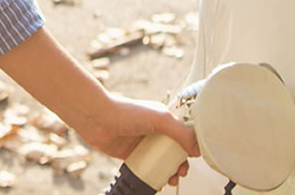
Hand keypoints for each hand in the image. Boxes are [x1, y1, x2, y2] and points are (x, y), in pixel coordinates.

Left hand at [74, 93, 200, 186]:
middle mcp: (154, 131)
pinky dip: (152, 176)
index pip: (183, 135)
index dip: (190, 148)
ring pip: (160, 161)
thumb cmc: (125, 112)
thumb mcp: (160, 119)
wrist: (97, 119)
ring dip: (168, 172)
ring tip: (170, 179)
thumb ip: (181, 132)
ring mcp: (142, 143)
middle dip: (180, 164)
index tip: (193, 159)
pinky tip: (157, 182)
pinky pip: (145, 168)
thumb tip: (197, 150)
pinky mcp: (130, 154)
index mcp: (164, 119)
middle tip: (180, 172)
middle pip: (173, 151)